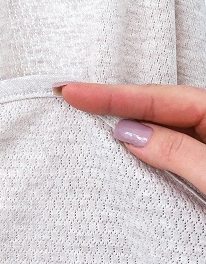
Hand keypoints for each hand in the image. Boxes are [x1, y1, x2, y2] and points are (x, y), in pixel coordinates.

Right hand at [53, 82, 205, 196]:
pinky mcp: (205, 172)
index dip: (113, 95)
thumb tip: (131, 134)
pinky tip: (129, 149)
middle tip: (72, 96)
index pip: (160, 98)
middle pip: (159, 107)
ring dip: (131, 128)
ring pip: (165, 129)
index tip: (73, 92)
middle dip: (117, 104)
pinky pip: (173, 152)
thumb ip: (177, 152)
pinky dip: (149, 151)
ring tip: (89, 116)